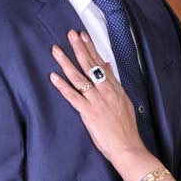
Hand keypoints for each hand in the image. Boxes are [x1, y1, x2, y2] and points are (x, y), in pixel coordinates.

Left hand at [50, 30, 144, 161]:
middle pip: (90, 65)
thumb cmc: (126, 127)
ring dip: (66, 62)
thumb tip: (107, 66)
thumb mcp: (124, 101)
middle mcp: (105, 91)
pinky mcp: (88, 112)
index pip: (101, 63)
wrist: (127, 146)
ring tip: (56, 50)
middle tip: (70, 34)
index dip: (91, 48)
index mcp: (114, 88)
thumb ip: (114, 83)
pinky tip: (53, 77)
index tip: (83, 36)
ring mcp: (96, 101)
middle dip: (79, 48)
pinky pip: (73, 96)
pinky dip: (62, 86)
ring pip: (79, 77)